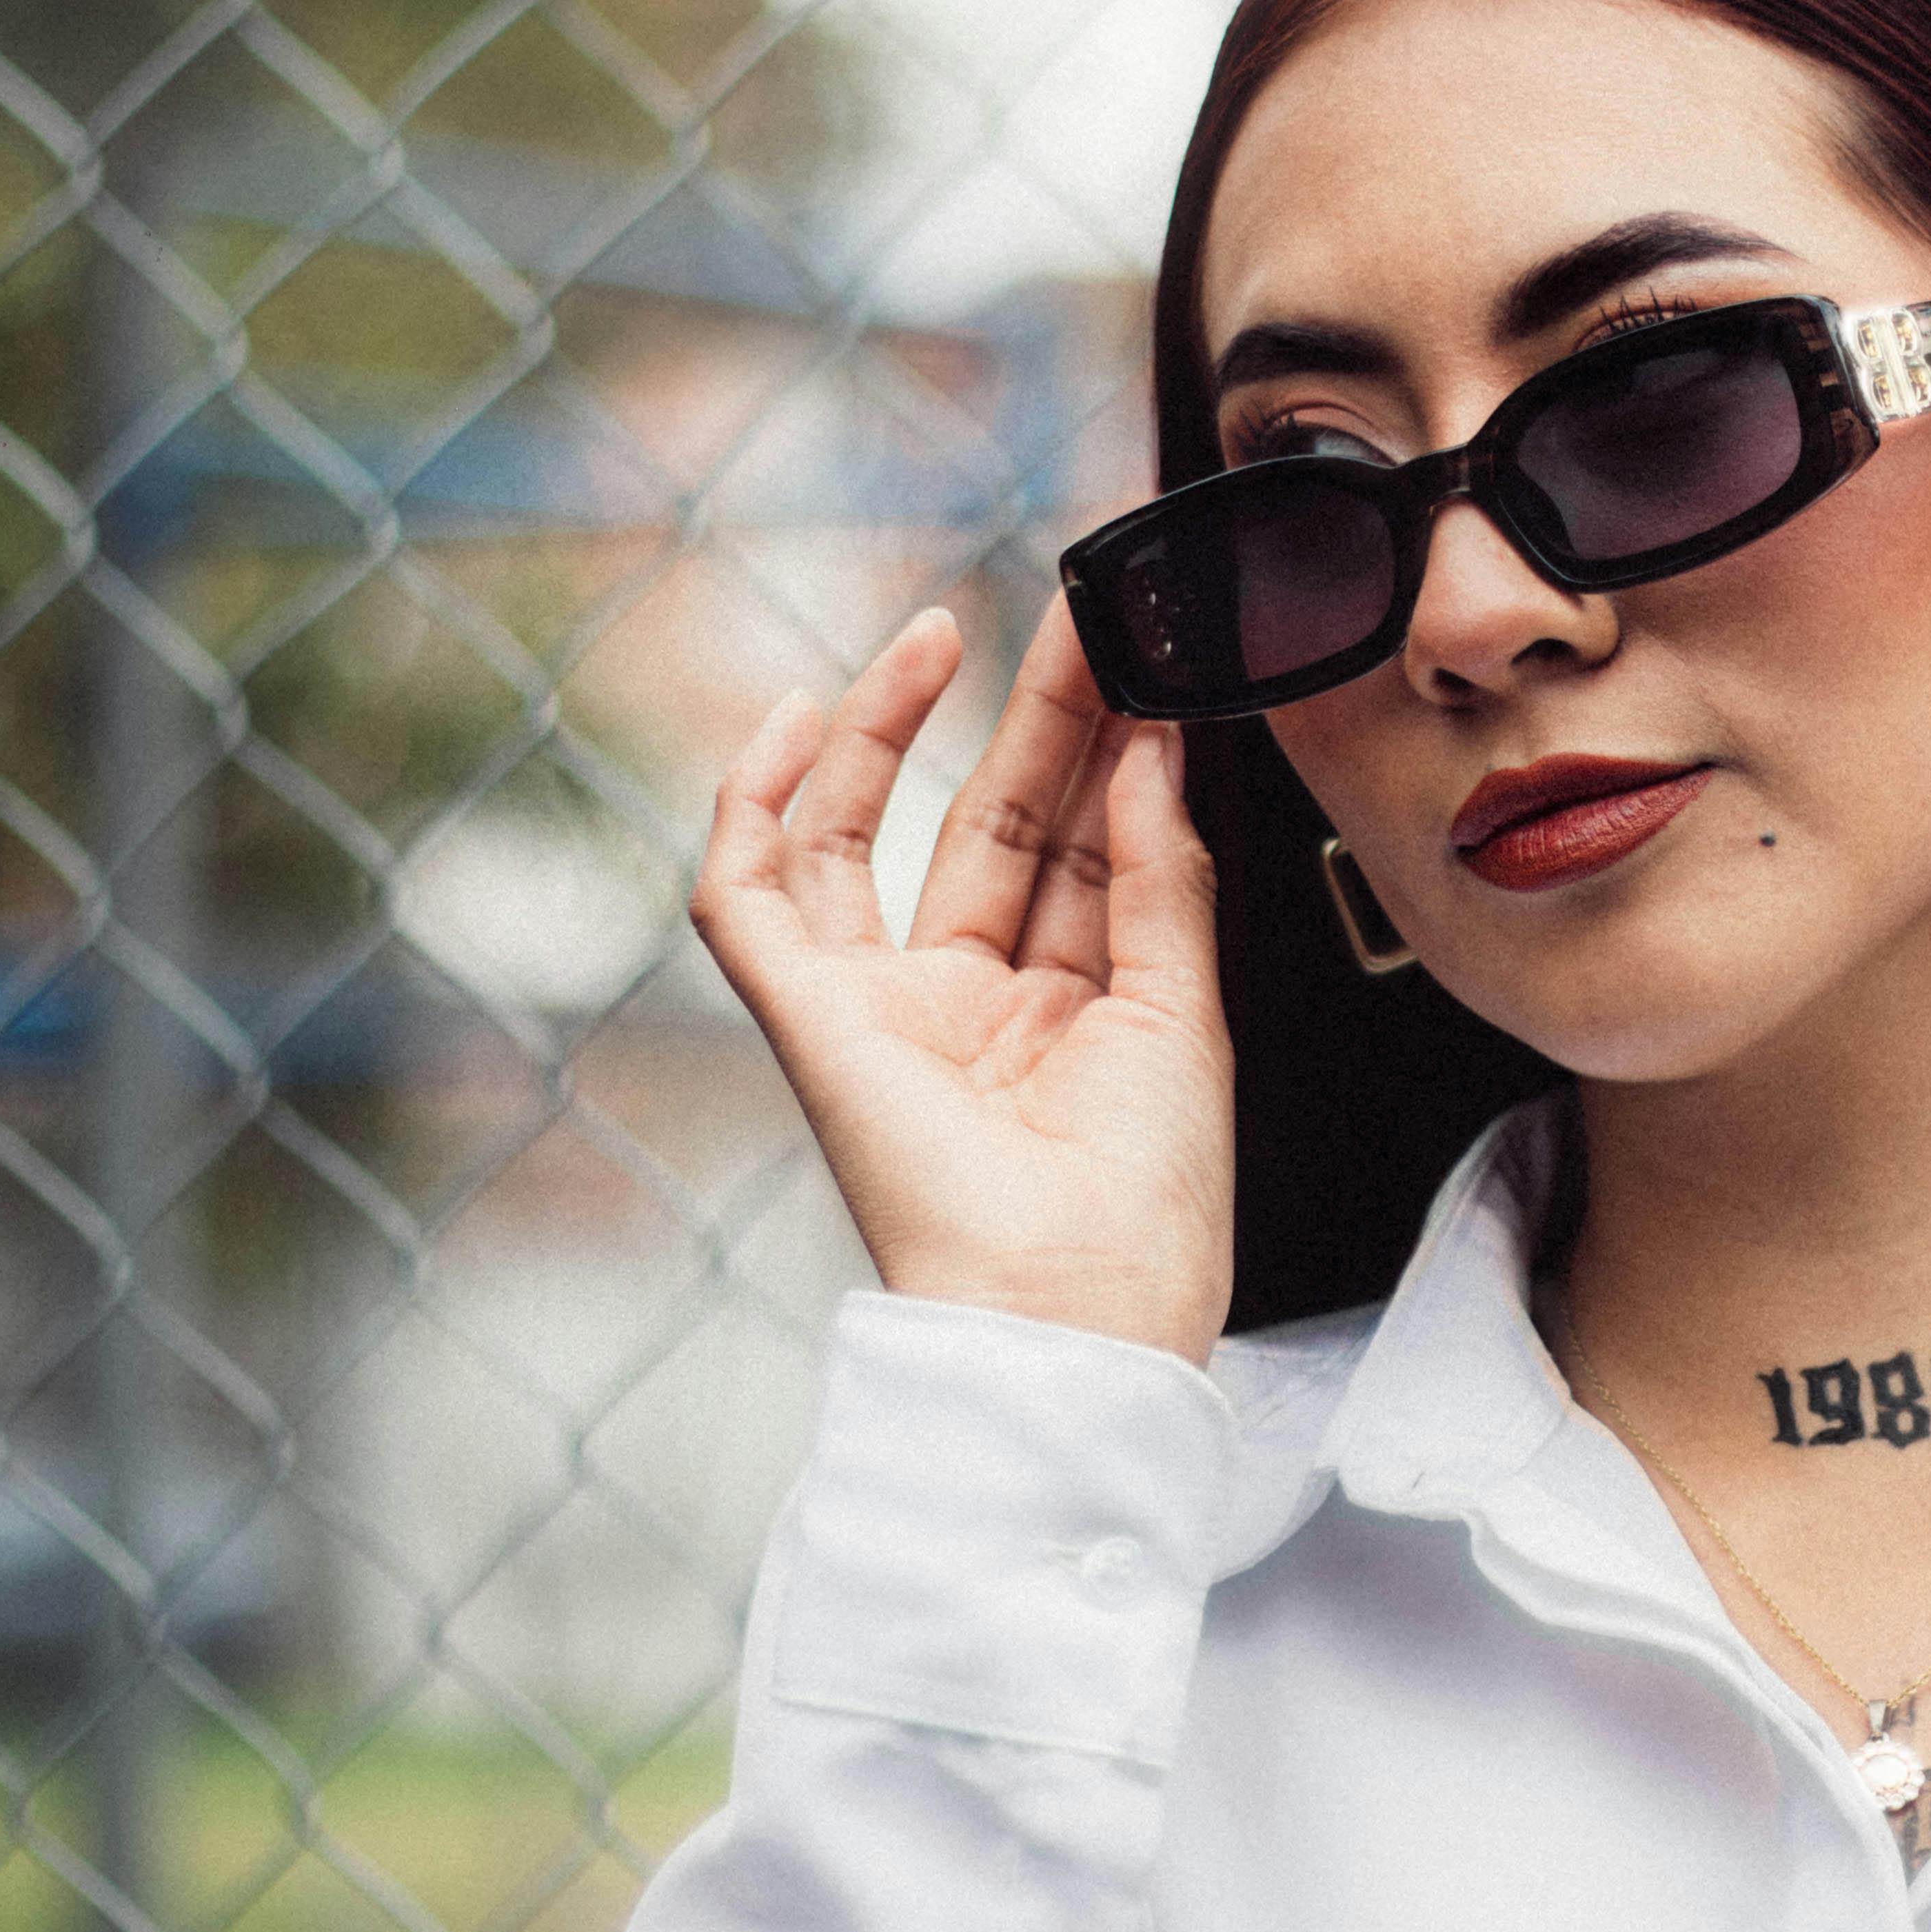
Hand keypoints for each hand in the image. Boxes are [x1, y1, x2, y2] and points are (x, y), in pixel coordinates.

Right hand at [689, 605, 1232, 1358]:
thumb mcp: (1181, 1016)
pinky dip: (756, 807)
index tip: (1141, 657)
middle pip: (993, 823)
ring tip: (951, 629)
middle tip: (1079, 614)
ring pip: (873, 837)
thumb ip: (1159, 876)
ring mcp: (888, 1010)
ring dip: (899, 728)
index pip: (1080, 849)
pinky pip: (749, 901)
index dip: (1104, 753)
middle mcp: (975, 1003)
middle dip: (1034, 716)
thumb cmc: (1145, 1207)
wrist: (1076, 1317)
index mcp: (1071, 1013)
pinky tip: (797, 717)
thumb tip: (1152, 752)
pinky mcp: (810, 1026)